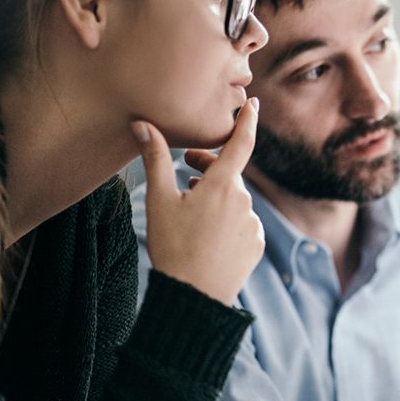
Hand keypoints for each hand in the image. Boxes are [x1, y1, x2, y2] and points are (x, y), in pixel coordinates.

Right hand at [136, 99, 264, 305]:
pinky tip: (207, 232)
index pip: (241, 143)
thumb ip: (155, 159)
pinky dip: (226, 220)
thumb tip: (143, 124)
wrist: (195, 296)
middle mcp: (245, 202)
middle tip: (186, 166)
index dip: (247, 121)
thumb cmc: (173, 246)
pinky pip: (242, 223)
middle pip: (229, 174)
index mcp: (223, 185)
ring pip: (234, 200)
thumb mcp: (159, 201)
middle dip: (210, 166)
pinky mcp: (256, 245)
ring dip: (215, 196)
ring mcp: (253, 225)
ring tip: (191, 204)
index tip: (253, 104)